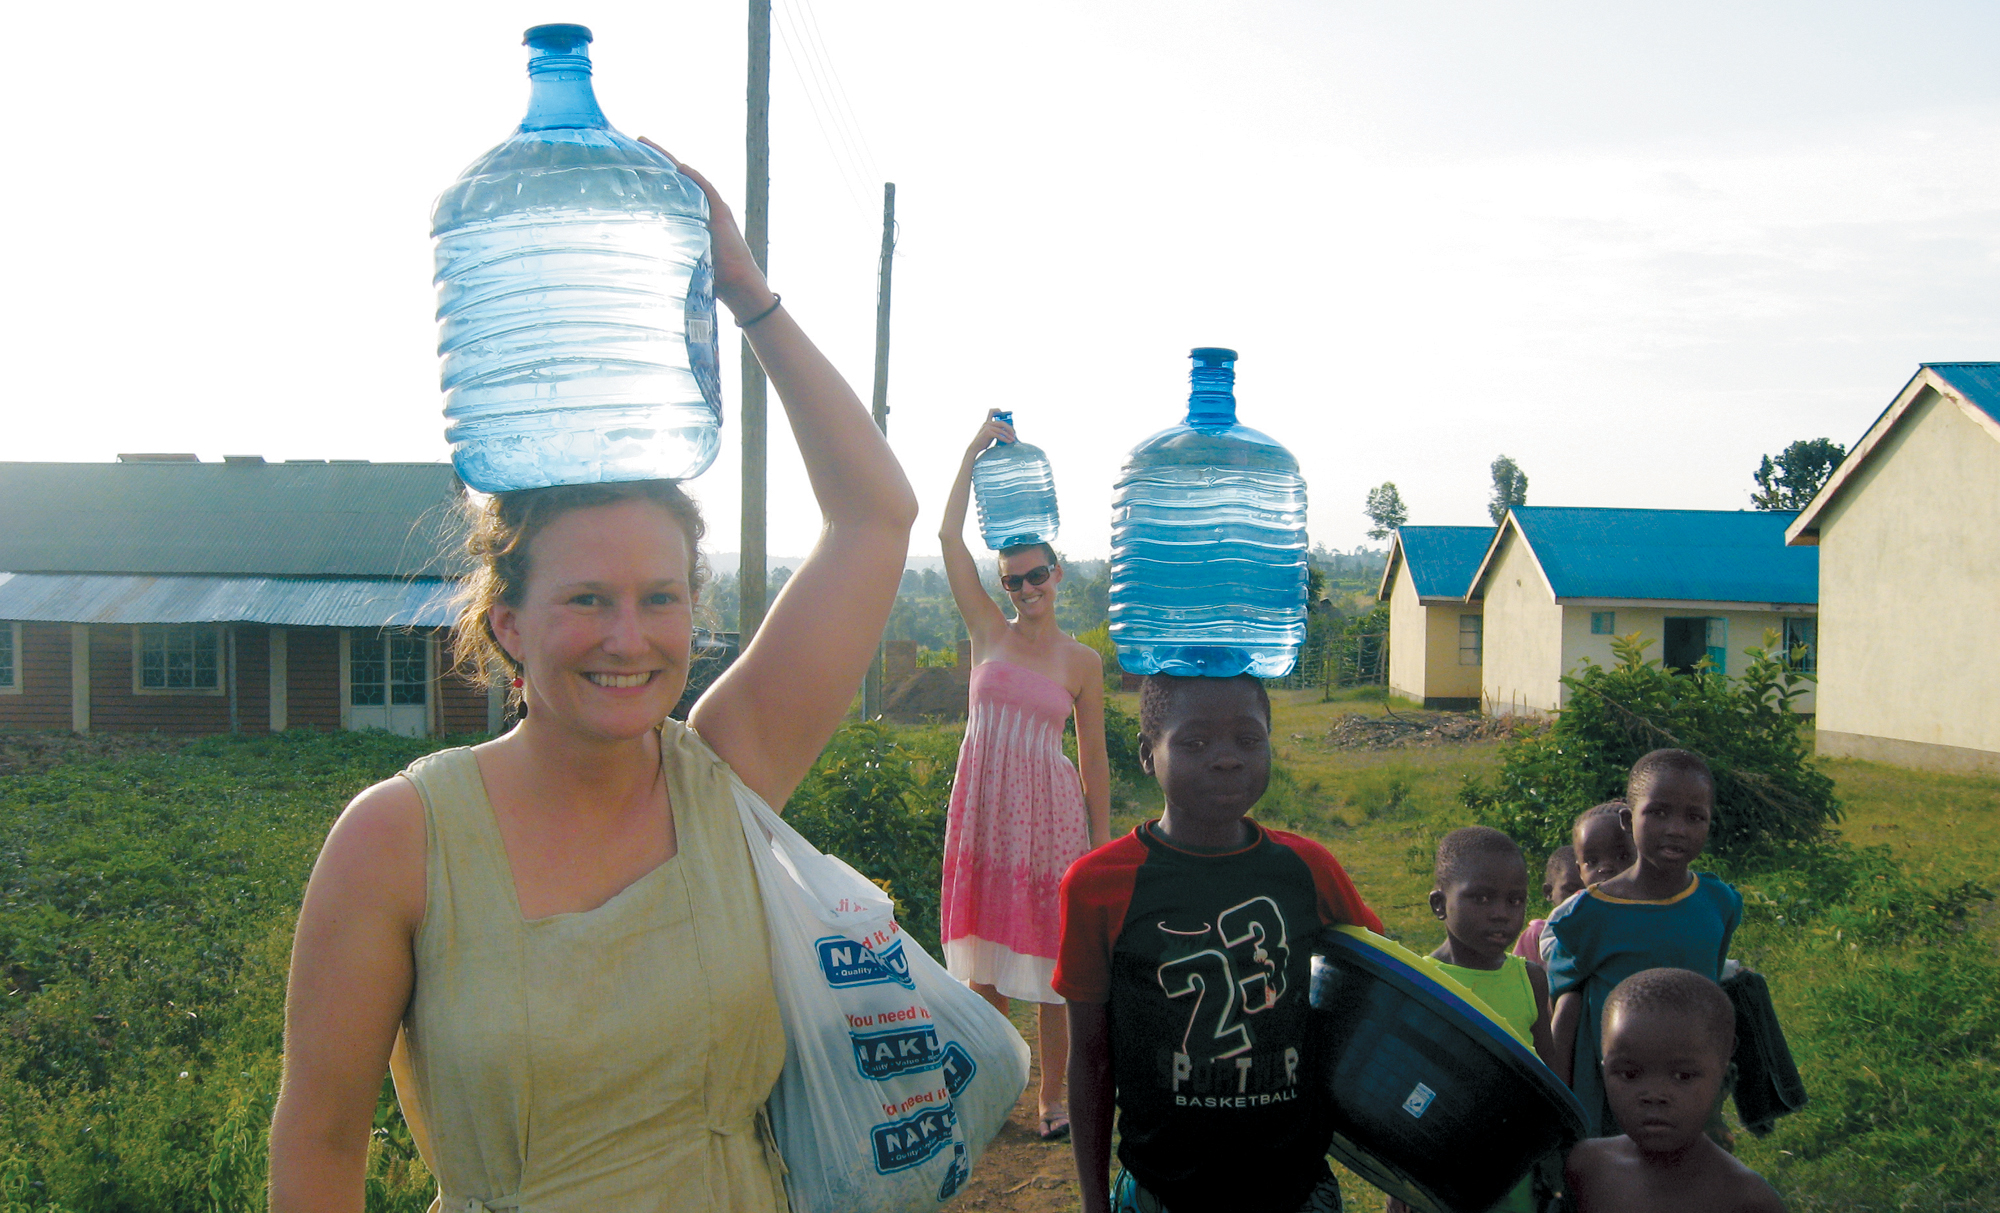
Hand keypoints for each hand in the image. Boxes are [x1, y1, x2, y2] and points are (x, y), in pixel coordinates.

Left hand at [637, 138, 774, 317]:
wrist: (737, 283)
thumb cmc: (712, 275)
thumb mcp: (683, 257)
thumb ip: (667, 247)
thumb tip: (637, 252)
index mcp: (690, 214)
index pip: (669, 187)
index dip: (654, 172)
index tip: (634, 157)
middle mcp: (701, 206)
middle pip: (677, 176)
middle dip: (658, 158)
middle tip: (638, 140)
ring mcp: (712, 207)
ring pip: (689, 177)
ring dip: (672, 162)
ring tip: (651, 147)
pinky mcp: (722, 213)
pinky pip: (707, 190)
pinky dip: (695, 178)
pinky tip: (681, 167)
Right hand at [965, 408, 1015, 461]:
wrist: (975, 447)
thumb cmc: (983, 442)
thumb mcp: (989, 434)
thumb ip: (996, 431)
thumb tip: (1007, 433)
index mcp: (987, 422)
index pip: (991, 412)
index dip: (997, 410)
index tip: (1004, 414)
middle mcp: (987, 423)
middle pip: (1002, 422)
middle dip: (1009, 428)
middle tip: (1014, 434)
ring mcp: (987, 427)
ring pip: (1002, 430)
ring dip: (1009, 435)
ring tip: (1013, 439)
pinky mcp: (988, 433)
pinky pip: (999, 435)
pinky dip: (1005, 439)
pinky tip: (1009, 442)